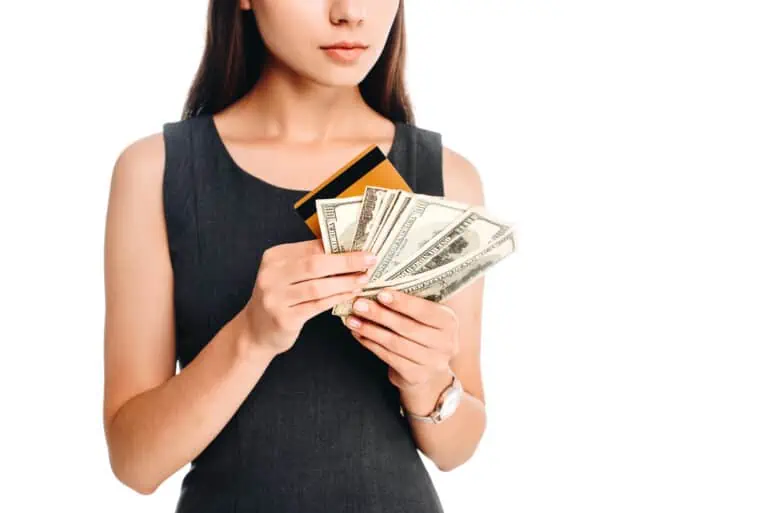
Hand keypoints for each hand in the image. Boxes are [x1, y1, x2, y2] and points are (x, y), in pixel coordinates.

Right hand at [243, 239, 376, 354]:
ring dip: (345, 282)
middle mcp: (271, 275)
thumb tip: (348, 247)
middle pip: (315, 264)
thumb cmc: (280, 297)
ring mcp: (275, 297)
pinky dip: (337, 298)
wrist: (255, 330)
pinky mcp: (284, 318)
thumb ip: (311, 260)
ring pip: (318, 286)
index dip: (340, 246)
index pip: (312, 247)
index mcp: (274, 257)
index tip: (364, 247)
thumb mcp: (287, 274)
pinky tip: (351, 294)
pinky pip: (317, 305)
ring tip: (364, 279)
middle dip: (347, 261)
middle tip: (370, 261)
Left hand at [344, 288, 459, 389]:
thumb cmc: (423, 335)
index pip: (425, 310)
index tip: (380, 294)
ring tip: (353, 320)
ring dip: (370, 330)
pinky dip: (371, 345)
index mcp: (449, 322)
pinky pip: (389, 357)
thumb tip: (377, 287)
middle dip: (380, 315)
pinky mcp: (416, 376)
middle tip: (359, 305)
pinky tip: (359, 335)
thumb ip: (410, 305)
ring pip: (395, 343)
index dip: (402, 303)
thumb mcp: (426, 318)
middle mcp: (446, 343)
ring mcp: (432, 362)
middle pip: (407, 327)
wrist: (430, 374)